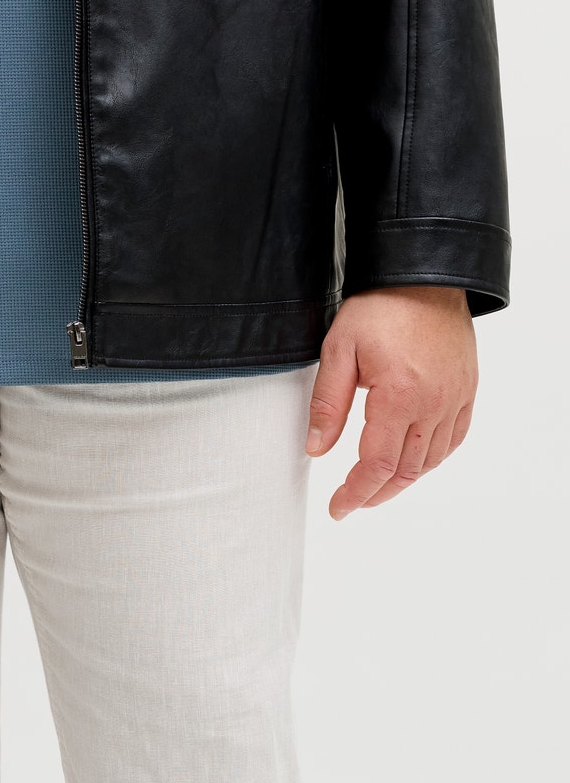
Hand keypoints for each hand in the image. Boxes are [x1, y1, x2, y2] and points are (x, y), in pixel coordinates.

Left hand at [305, 286, 477, 519]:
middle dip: (376, 494)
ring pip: (430, 461)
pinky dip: (431, 460)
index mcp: (399, 396)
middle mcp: (434, 402)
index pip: (376, 466)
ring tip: (376, 486)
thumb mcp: (339, 350)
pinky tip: (412, 464)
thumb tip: (316, 449)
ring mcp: (455, 397)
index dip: (355, 494)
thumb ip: (327, 404)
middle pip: (405, 471)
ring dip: (402, 481)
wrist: (426, 274)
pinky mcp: (467, 389)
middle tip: (353, 502)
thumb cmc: (381, 306)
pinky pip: (453, 439)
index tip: (339, 508)